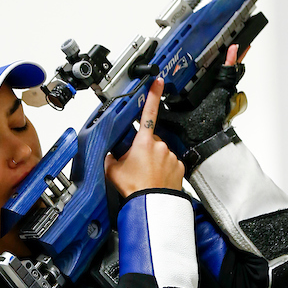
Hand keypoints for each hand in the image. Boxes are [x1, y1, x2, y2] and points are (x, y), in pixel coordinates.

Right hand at [105, 79, 184, 197]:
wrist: (151, 204)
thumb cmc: (134, 188)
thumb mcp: (113, 170)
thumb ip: (111, 156)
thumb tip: (108, 153)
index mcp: (143, 142)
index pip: (148, 112)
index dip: (152, 95)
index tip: (157, 83)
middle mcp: (160, 145)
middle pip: (151, 139)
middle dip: (144, 147)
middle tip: (136, 164)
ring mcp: (170, 156)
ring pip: (161, 152)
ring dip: (154, 159)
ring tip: (146, 174)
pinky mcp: (179, 166)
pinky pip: (170, 162)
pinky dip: (164, 167)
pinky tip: (156, 177)